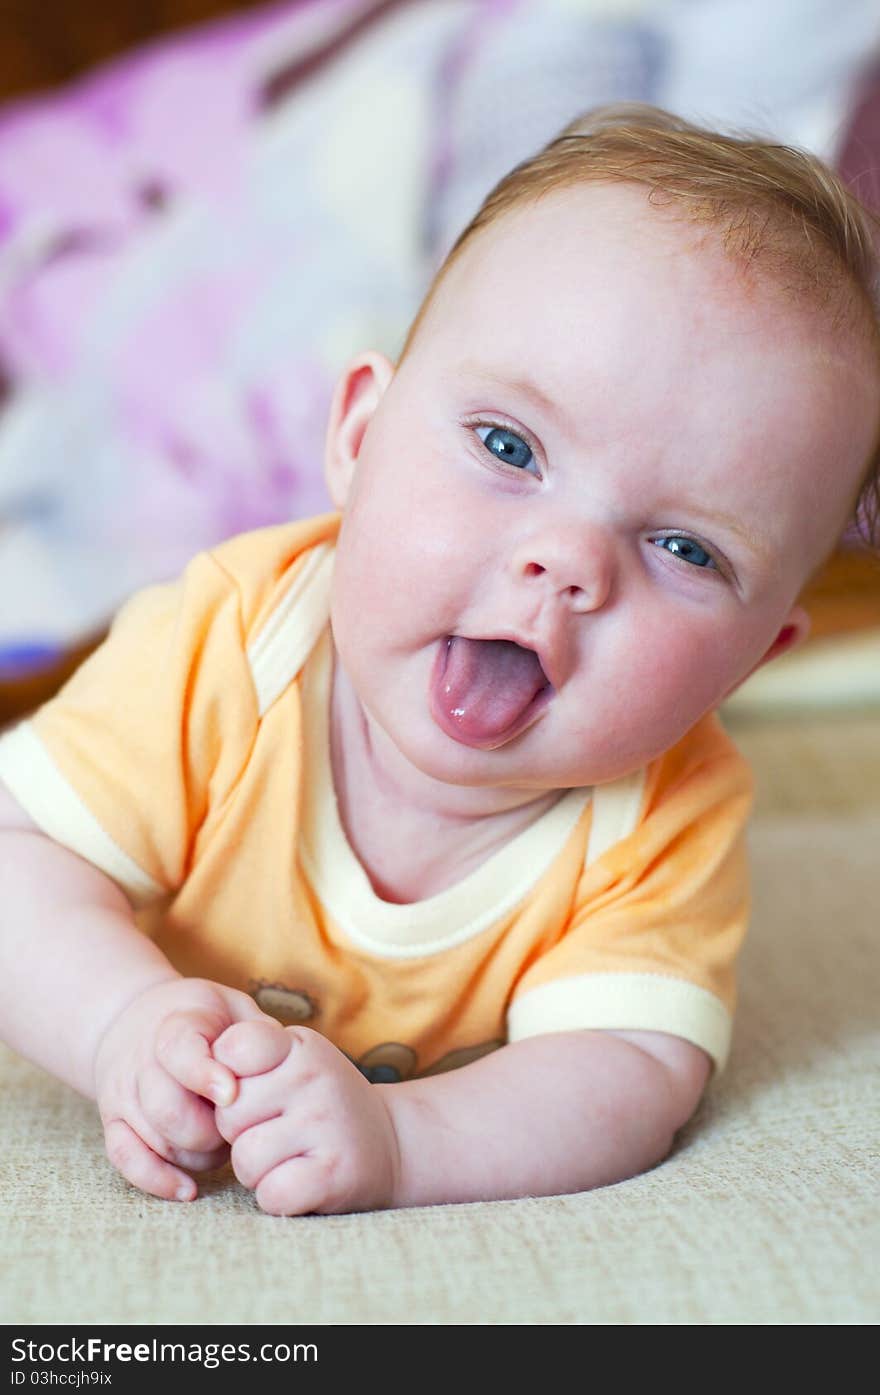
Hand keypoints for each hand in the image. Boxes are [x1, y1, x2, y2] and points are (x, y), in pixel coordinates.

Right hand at [93, 977, 270, 1201]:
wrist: (136, 1019)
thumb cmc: (204, 1019)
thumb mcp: (233, 1008)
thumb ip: (258, 1034)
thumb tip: (282, 1067)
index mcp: (176, 1024)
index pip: (179, 1051)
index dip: (205, 1076)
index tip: (232, 1094)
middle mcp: (142, 1059)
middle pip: (169, 1110)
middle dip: (212, 1131)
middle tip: (239, 1126)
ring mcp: (124, 1092)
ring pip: (155, 1140)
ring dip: (196, 1155)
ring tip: (222, 1143)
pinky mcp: (112, 1121)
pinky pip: (126, 1159)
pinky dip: (156, 1180)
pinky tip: (188, 1189)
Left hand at [213, 1021, 399, 1214]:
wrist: (391, 1144)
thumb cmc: (319, 1103)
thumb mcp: (293, 1062)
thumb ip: (247, 1057)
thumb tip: (206, 1078)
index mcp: (299, 1045)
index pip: (231, 1050)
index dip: (228, 1081)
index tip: (254, 1092)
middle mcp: (314, 1077)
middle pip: (228, 1114)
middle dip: (240, 1132)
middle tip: (276, 1130)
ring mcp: (326, 1124)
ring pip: (245, 1159)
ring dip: (257, 1170)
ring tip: (290, 1156)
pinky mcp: (334, 1174)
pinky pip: (271, 1194)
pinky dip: (278, 1196)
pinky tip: (302, 1180)